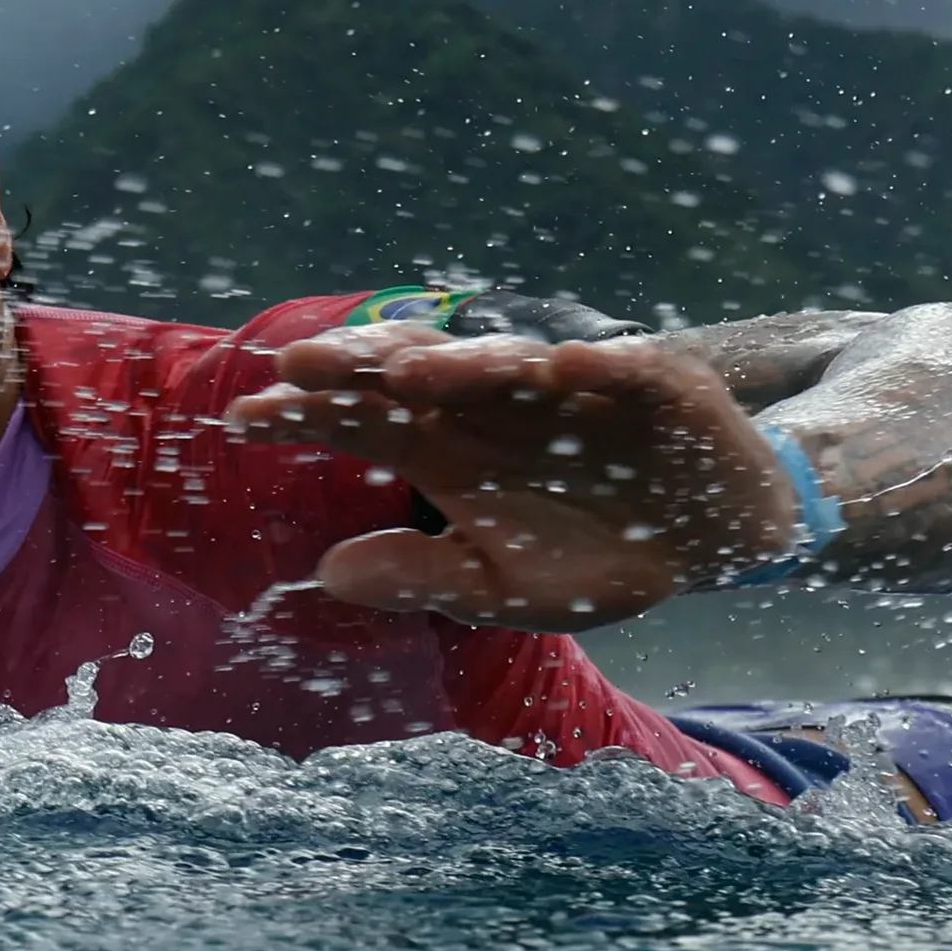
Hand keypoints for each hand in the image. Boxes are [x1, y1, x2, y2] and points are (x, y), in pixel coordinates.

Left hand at [223, 327, 796, 630]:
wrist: (710, 540)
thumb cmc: (592, 555)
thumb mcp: (502, 587)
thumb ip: (423, 577)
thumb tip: (329, 572)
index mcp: (445, 445)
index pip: (358, 419)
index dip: (303, 414)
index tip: (241, 417)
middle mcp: (492, 402)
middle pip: (415, 373)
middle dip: (359, 365)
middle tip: (296, 364)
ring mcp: (568, 385)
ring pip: (505, 363)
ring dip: (460, 363)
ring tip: (410, 370)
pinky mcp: (650, 380)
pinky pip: (622, 366)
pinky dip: (597, 366)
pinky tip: (568, 367)